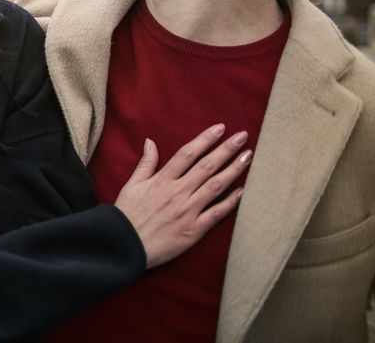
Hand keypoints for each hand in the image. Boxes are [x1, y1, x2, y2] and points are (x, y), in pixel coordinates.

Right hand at [114, 125, 251, 268]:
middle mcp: (178, 192)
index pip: (188, 153)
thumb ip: (145, 163)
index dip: (205, 139)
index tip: (220, 128)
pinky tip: (242, 190)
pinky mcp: (194, 230)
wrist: (125, 246)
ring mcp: (188, 211)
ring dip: (233, 170)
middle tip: (243, 136)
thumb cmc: (127, 215)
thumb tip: (150, 141)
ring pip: (215, 186)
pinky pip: (216, 213)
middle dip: (226, 149)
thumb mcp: (131, 185)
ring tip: (248, 157)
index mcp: (162, 180)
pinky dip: (230, 201)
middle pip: (207, 166)